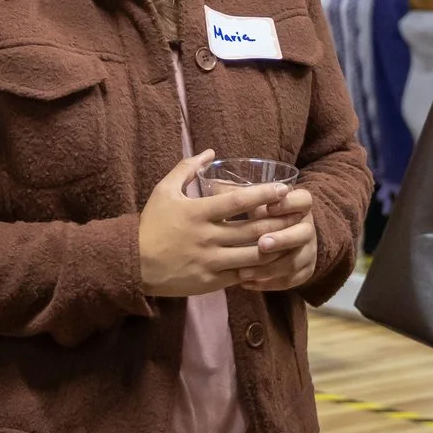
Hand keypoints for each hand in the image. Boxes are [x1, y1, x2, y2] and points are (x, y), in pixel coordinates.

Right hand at [139, 151, 296, 296]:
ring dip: (275, 246)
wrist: (134, 263)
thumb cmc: (152, 224)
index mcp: (198, 213)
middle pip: (252, 229)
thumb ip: (187, 169)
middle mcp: (207, 237)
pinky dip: (259, 268)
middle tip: (299, 213)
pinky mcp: (211, 282)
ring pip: (253, 255)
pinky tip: (273, 261)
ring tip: (293, 237)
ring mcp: (210, 261)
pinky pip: (242, 275)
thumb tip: (210, 151)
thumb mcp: (163, 190)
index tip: (283, 189)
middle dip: (279, 220)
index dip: (263, 195)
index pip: (237, 201)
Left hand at [236, 188, 320, 291]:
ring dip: (270, 267)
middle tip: (261, 244)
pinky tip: (247, 283)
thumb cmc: (257, 215)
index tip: (270, 206)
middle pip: (303, 233)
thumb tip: (215, 185)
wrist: (274, 240)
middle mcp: (308, 227)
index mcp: (299, 205)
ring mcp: (309, 250)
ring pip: (295, 261)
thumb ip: (238, 194)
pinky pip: (290, 281)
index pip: (303, 200)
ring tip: (244, 272)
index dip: (289, 204)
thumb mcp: (251, 202)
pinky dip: (268, 283)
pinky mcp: (305, 271)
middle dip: (282, 239)